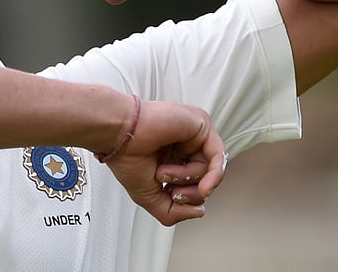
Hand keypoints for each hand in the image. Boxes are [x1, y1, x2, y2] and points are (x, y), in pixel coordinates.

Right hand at [103, 99, 226, 225]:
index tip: (168, 196)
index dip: (186, 198)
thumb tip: (198, 212)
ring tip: (163, 171)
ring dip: (186, 179)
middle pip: (206, 179)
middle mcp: (184, 146)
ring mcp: (193, 135)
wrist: (118, 135)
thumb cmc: (125, 156)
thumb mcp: (148, 197)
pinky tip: (204, 188)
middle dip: (190, 193)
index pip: (194, 185)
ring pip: (211, 169)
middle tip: (170, 190)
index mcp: (171, 159)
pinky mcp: (200, 125)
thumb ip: (172, 212)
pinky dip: (214, 177)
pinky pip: (219, 157)